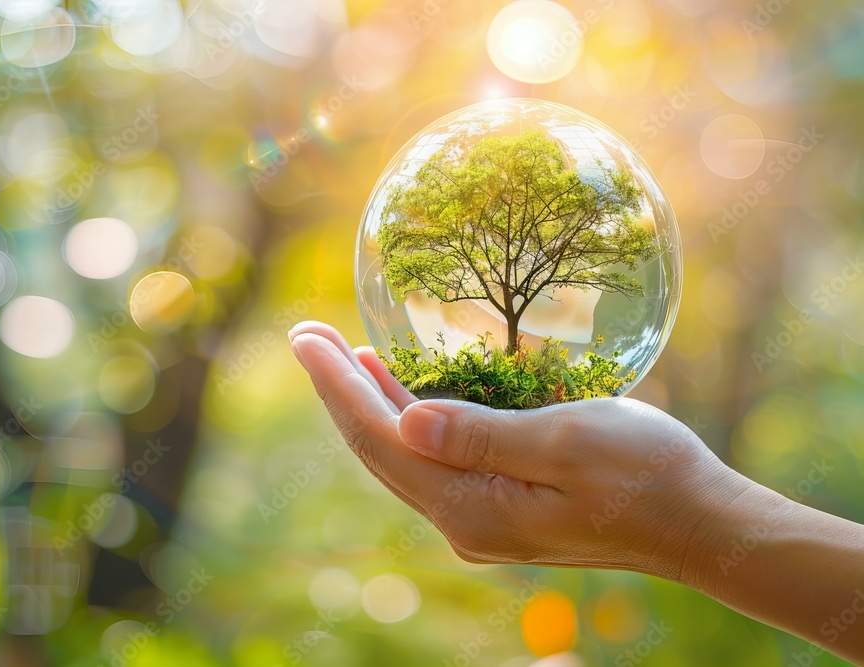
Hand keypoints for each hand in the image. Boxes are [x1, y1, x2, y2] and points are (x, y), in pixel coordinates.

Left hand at [288, 321, 753, 582]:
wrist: (698, 523)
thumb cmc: (645, 474)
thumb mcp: (566, 442)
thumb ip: (482, 434)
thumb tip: (406, 417)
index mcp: (471, 505)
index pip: (380, 438)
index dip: (336, 385)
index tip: (302, 336)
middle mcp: (463, 520)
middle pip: (380, 449)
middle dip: (340, 390)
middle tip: (307, 335)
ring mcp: (479, 517)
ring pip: (403, 454)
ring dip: (370, 402)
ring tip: (340, 354)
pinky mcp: (498, 505)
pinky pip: (433, 459)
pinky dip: (408, 417)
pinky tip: (400, 388)